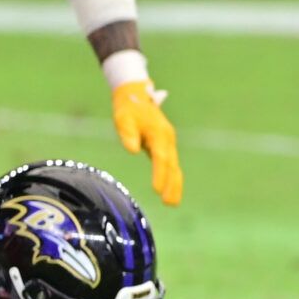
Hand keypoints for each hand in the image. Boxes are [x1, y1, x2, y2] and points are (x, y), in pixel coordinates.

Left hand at [111, 80, 181, 205]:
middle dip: (172, 185)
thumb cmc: (128, 109)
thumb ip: (127, 134)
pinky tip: (171, 191)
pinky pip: (171, 164)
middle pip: (172, 166)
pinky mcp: (165, 145)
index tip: (157, 191)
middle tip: (169, 203)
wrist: (136, 95)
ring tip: (172, 203)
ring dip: (175, 185)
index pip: (161, 158)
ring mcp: (168, 142)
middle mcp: (168, 139)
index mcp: (159, 134)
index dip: (160, 175)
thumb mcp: (123, 119)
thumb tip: (131, 150)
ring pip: (174, 167)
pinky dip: (173, 178)